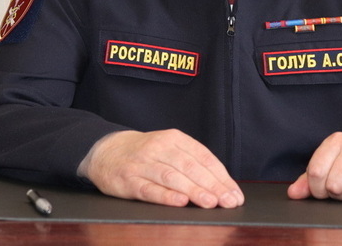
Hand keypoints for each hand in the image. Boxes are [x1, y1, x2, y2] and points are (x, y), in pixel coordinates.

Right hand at [77, 129, 243, 208]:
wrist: (106, 150)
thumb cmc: (146, 153)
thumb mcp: (169, 147)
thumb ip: (192, 162)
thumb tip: (221, 185)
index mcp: (175, 138)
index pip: (203, 157)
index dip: (221, 176)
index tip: (234, 194)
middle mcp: (160, 148)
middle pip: (190, 166)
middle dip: (212, 185)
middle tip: (228, 201)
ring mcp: (144, 164)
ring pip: (172, 177)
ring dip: (193, 191)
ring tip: (210, 202)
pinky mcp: (129, 180)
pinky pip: (149, 189)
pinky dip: (166, 196)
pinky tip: (180, 202)